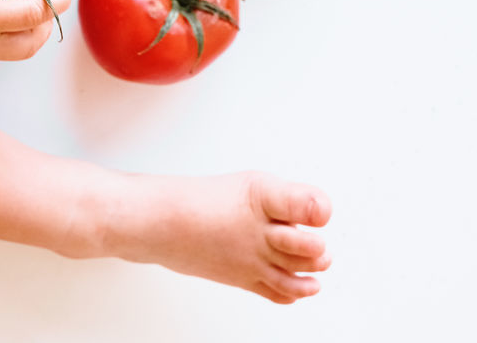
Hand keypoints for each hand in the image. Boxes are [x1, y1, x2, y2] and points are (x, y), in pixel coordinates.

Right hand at [78, 171, 332, 303]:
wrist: (157, 221)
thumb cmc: (196, 200)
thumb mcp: (245, 185)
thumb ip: (282, 199)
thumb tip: (314, 213)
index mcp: (262, 195)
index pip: (307, 204)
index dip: (318, 209)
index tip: (318, 211)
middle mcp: (260, 229)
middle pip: (309, 246)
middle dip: (319, 247)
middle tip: (316, 241)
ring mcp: (251, 257)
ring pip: (299, 273)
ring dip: (313, 270)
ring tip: (317, 263)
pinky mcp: (242, 277)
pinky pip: (279, 293)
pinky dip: (296, 291)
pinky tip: (301, 284)